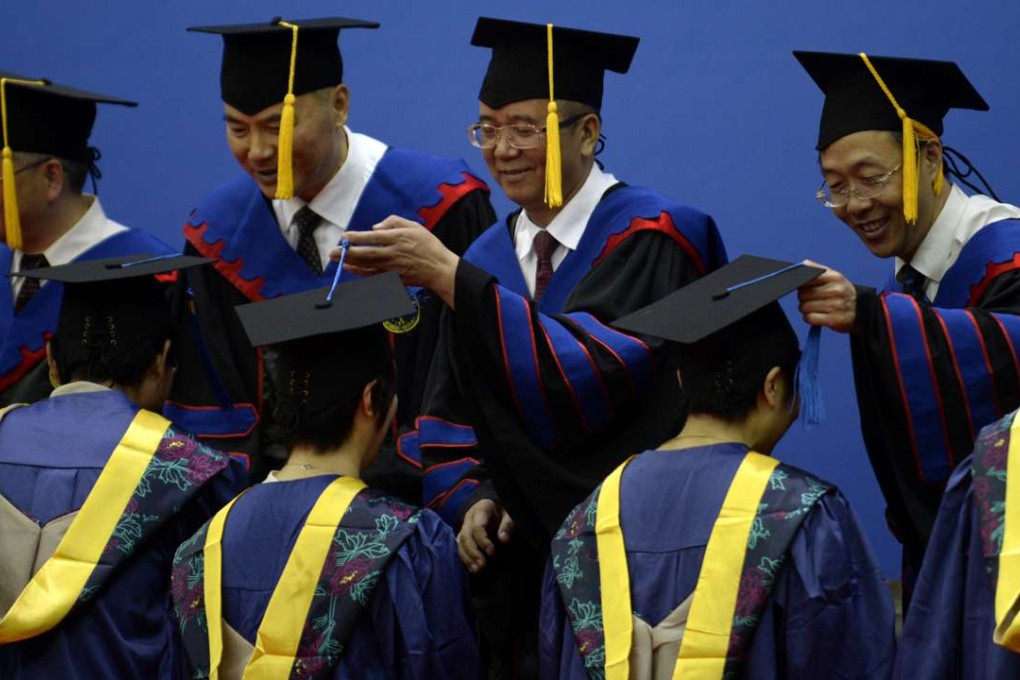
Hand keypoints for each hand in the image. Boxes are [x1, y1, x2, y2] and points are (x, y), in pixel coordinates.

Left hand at [331, 216, 458, 307]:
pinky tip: (352, 269)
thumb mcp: (414, 226)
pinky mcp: (394, 279)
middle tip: (333, 252)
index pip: (373, 238)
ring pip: (367, 267)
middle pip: (366, 254)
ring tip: (338, 261)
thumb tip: (375, 227)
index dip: (357, 237)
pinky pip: (374, 277)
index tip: (345, 236)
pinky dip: (361, 273)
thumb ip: (393, 222)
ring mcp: (393, 268)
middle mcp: (393, 254)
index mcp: (398, 239)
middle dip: (348, 253)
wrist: (439, 268)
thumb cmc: (428, 245)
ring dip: (351, 264)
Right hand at [456, 498, 514, 572]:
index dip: (483, 541)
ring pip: (461, 543)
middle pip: (466, 536)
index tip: (492, 553)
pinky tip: (471, 568)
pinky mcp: (464, 535)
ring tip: (476, 570)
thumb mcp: (509, 514)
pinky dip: (465, 558)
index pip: (477, 527)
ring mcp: (465, 526)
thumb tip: (504, 539)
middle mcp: (469, 518)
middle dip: (473, 552)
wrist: (496, 507)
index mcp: (480, 509)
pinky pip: (460, 547)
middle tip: (482, 565)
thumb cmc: (504, 511)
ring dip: (467, 558)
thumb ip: (507, 525)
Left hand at [797, 260, 857, 333]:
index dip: (801, 283)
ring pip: (804, 307)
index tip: (804, 286)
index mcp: (835, 277)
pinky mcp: (834, 320)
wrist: (860, 310)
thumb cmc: (841, 292)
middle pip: (802, 294)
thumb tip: (803, 265)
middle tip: (813, 299)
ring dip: (806, 309)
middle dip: (804, 298)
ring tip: (816, 307)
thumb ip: (817, 269)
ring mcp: (836, 306)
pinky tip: (818, 315)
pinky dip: (810, 318)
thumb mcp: (833, 277)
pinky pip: (809, 318)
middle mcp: (836, 290)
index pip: (807, 277)